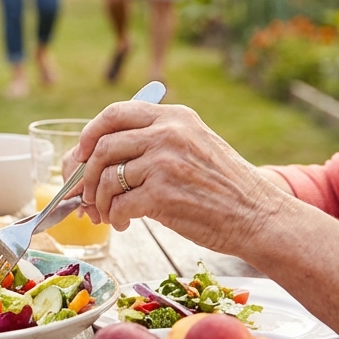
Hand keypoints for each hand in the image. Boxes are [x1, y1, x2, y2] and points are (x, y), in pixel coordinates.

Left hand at [70, 102, 285, 251]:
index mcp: (174, 116)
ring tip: (106, 214)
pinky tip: (123, 224)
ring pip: (106, 178)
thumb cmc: (224, 188)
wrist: (258, 217)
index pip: (114, 113)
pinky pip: (119, 205)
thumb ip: (154, 142)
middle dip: (85, 175)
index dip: (89, 134)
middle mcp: (168, 133)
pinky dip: (114, 218)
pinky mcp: (162, 194)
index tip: (80, 155)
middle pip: (102, 147)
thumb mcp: (195, 145)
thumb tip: (97, 159)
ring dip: (98, 201)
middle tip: (84, 195)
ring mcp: (164, 162)